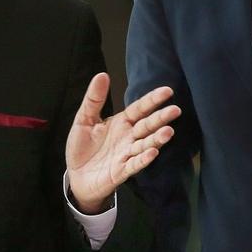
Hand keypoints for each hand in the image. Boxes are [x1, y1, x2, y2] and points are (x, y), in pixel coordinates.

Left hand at [66, 73, 179, 213]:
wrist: (76, 176)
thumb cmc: (81, 147)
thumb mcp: (83, 120)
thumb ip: (94, 99)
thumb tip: (102, 74)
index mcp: (121, 122)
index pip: (140, 108)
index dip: (152, 100)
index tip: (167, 91)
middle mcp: (128, 137)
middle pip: (147, 126)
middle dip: (161, 118)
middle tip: (176, 110)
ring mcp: (126, 154)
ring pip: (145, 145)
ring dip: (157, 139)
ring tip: (168, 132)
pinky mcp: (121, 171)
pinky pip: (134, 164)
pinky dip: (143, 159)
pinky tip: (152, 153)